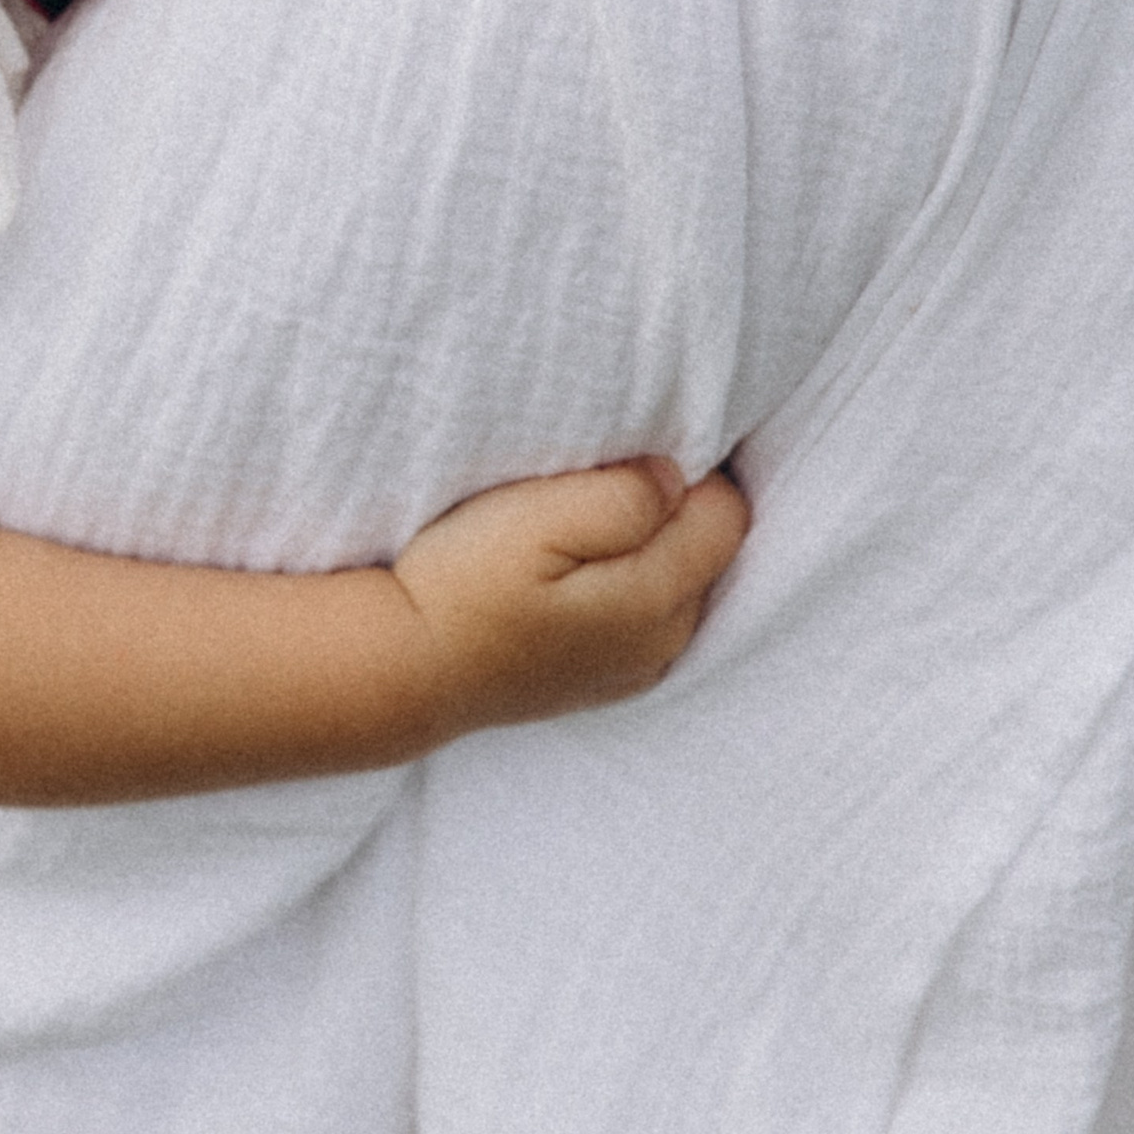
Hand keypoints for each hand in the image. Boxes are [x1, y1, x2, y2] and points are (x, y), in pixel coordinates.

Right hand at [392, 457, 749, 740]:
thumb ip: (628, 495)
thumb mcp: (542, 519)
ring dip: (650, 546)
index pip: (726, 510)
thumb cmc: (468, 583)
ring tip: (579, 527)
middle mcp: (667, 641)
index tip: (626, 453)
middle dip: (675, 508)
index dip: (690, 467)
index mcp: (661, 598)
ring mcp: (639, 667)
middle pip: (709, 548)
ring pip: (680, 582)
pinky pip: (649, 616)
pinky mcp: (607, 679)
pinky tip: (574, 573)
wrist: (407, 666)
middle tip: (597, 484)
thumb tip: (675, 476)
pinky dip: (629, 584)